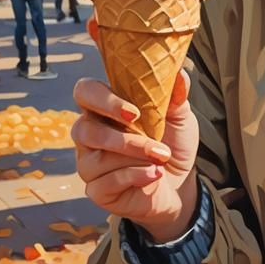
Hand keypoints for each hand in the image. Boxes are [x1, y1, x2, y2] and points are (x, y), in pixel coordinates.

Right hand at [72, 70, 200, 242]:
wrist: (180, 183)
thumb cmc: (172, 143)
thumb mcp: (180, 117)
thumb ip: (176, 96)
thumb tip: (180, 73)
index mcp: (105, 108)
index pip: (85, 92)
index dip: (102, 99)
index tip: (134, 112)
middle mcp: (90, 134)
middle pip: (83, 128)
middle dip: (123, 137)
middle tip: (154, 137)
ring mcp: (89, 164)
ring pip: (97, 158)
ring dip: (136, 156)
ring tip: (162, 157)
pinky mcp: (96, 190)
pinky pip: (106, 182)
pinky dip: (135, 176)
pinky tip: (154, 174)